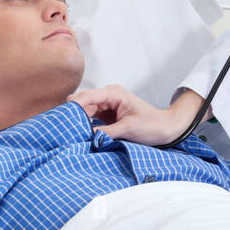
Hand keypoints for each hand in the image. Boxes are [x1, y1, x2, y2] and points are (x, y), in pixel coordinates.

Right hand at [67, 84, 188, 145]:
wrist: (166, 129)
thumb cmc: (152, 125)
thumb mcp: (128, 129)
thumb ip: (106, 132)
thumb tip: (86, 136)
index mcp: (114, 93)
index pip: (87, 96)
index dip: (74, 106)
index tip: (63, 118)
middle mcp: (108, 97)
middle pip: (83, 103)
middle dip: (74, 114)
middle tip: (65, 129)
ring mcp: (107, 106)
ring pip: (85, 111)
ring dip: (79, 121)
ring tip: (70, 133)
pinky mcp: (107, 116)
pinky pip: (91, 119)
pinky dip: (85, 126)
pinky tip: (80, 134)